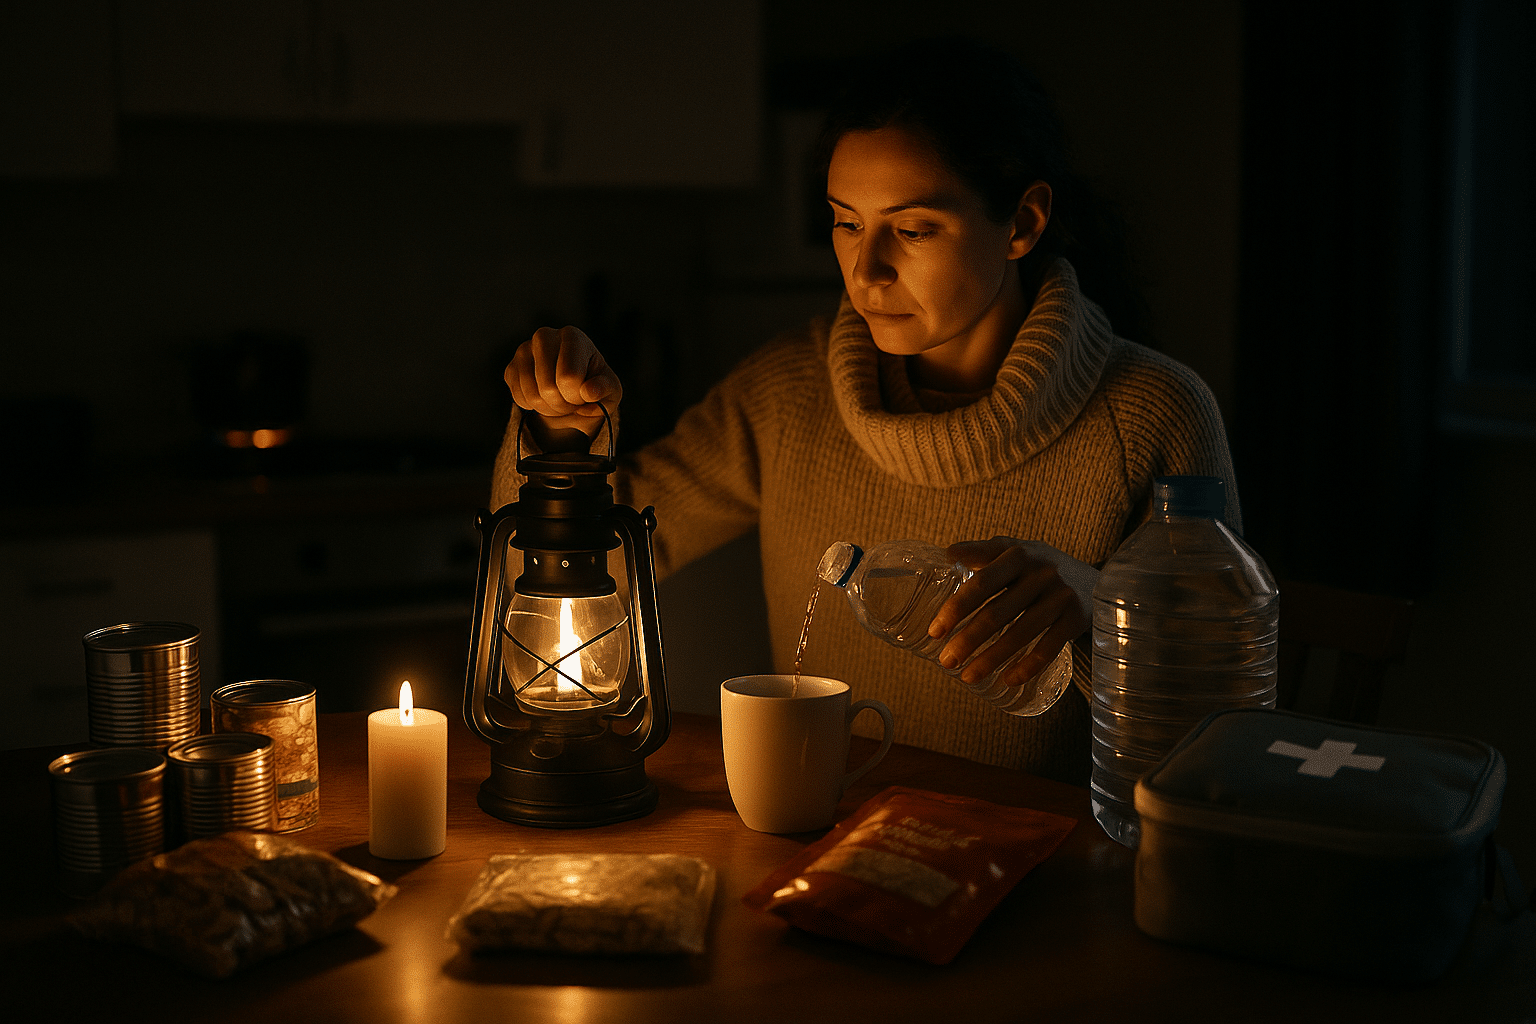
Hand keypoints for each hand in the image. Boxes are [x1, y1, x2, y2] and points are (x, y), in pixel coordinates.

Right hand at [504, 326, 623, 447]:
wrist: (573, 388)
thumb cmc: (594, 384)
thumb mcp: (610, 388)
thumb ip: (604, 388)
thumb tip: (589, 392)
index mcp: (572, 336)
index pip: (569, 377)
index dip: (577, 396)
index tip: (584, 394)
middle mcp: (544, 336)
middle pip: (548, 388)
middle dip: (563, 404)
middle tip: (572, 401)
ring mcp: (523, 351)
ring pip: (532, 396)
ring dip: (549, 408)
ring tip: (560, 400)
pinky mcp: (511, 367)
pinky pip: (519, 398)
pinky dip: (534, 407)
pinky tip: (545, 397)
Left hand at [927, 537, 1096, 687]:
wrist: (1095, 578)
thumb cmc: (1039, 566)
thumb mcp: (1014, 550)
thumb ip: (982, 552)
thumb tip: (948, 554)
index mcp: (1018, 555)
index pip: (982, 583)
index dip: (956, 608)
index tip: (935, 631)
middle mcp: (1041, 574)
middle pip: (998, 612)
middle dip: (968, 640)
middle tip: (946, 661)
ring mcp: (1061, 597)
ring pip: (1020, 634)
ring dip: (991, 659)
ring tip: (967, 677)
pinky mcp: (1076, 619)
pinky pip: (1048, 648)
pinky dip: (1027, 666)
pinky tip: (1007, 680)